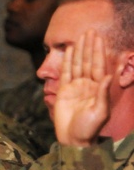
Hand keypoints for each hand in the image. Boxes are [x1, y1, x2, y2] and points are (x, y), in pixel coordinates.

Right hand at [53, 30, 112, 146]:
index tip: (98, 38)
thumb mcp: (100, 111)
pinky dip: (67, 62)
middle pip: (88, 61)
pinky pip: (65, 73)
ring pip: (77, 65)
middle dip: (89, 46)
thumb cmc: (89, 127)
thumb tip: (106, 75)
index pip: (98, 65)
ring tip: (79, 37)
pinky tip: (69, 51)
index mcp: (98, 88)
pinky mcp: (63, 92)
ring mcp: (75, 87)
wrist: (73, 138)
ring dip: (79, 51)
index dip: (98, 51)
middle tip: (90, 31)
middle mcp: (88, 84)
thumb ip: (103, 92)